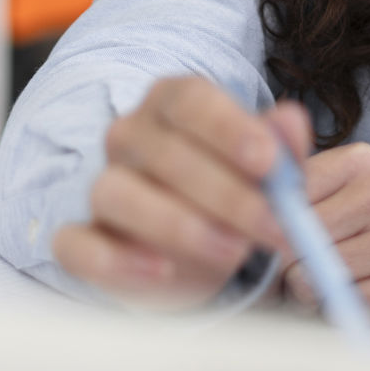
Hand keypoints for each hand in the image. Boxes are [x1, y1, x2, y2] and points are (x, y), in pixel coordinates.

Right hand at [52, 76, 312, 308]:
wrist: (194, 252)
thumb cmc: (230, 195)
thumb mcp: (265, 172)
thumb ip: (281, 147)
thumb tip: (292, 123)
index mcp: (171, 104)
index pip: (189, 99)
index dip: (229, 127)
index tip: (269, 162)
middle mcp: (129, 136)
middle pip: (163, 150)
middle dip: (226, 192)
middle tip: (275, 226)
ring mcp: (101, 186)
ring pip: (117, 191)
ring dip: (178, 223)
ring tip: (233, 252)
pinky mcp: (83, 240)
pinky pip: (77, 244)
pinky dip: (115, 259)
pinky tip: (162, 271)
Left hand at [281, 142, 369, 324]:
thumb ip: (313, 188)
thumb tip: (251, 210)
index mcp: (363, 162)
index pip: (285, 192)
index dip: (268, 223)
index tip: (267, 237)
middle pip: (295, 239)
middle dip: (286, 262)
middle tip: (297, 270)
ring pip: (315, 278)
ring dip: (311, 292)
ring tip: (330, 283)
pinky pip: (348, 307)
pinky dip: (342, 310)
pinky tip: (358, 297)